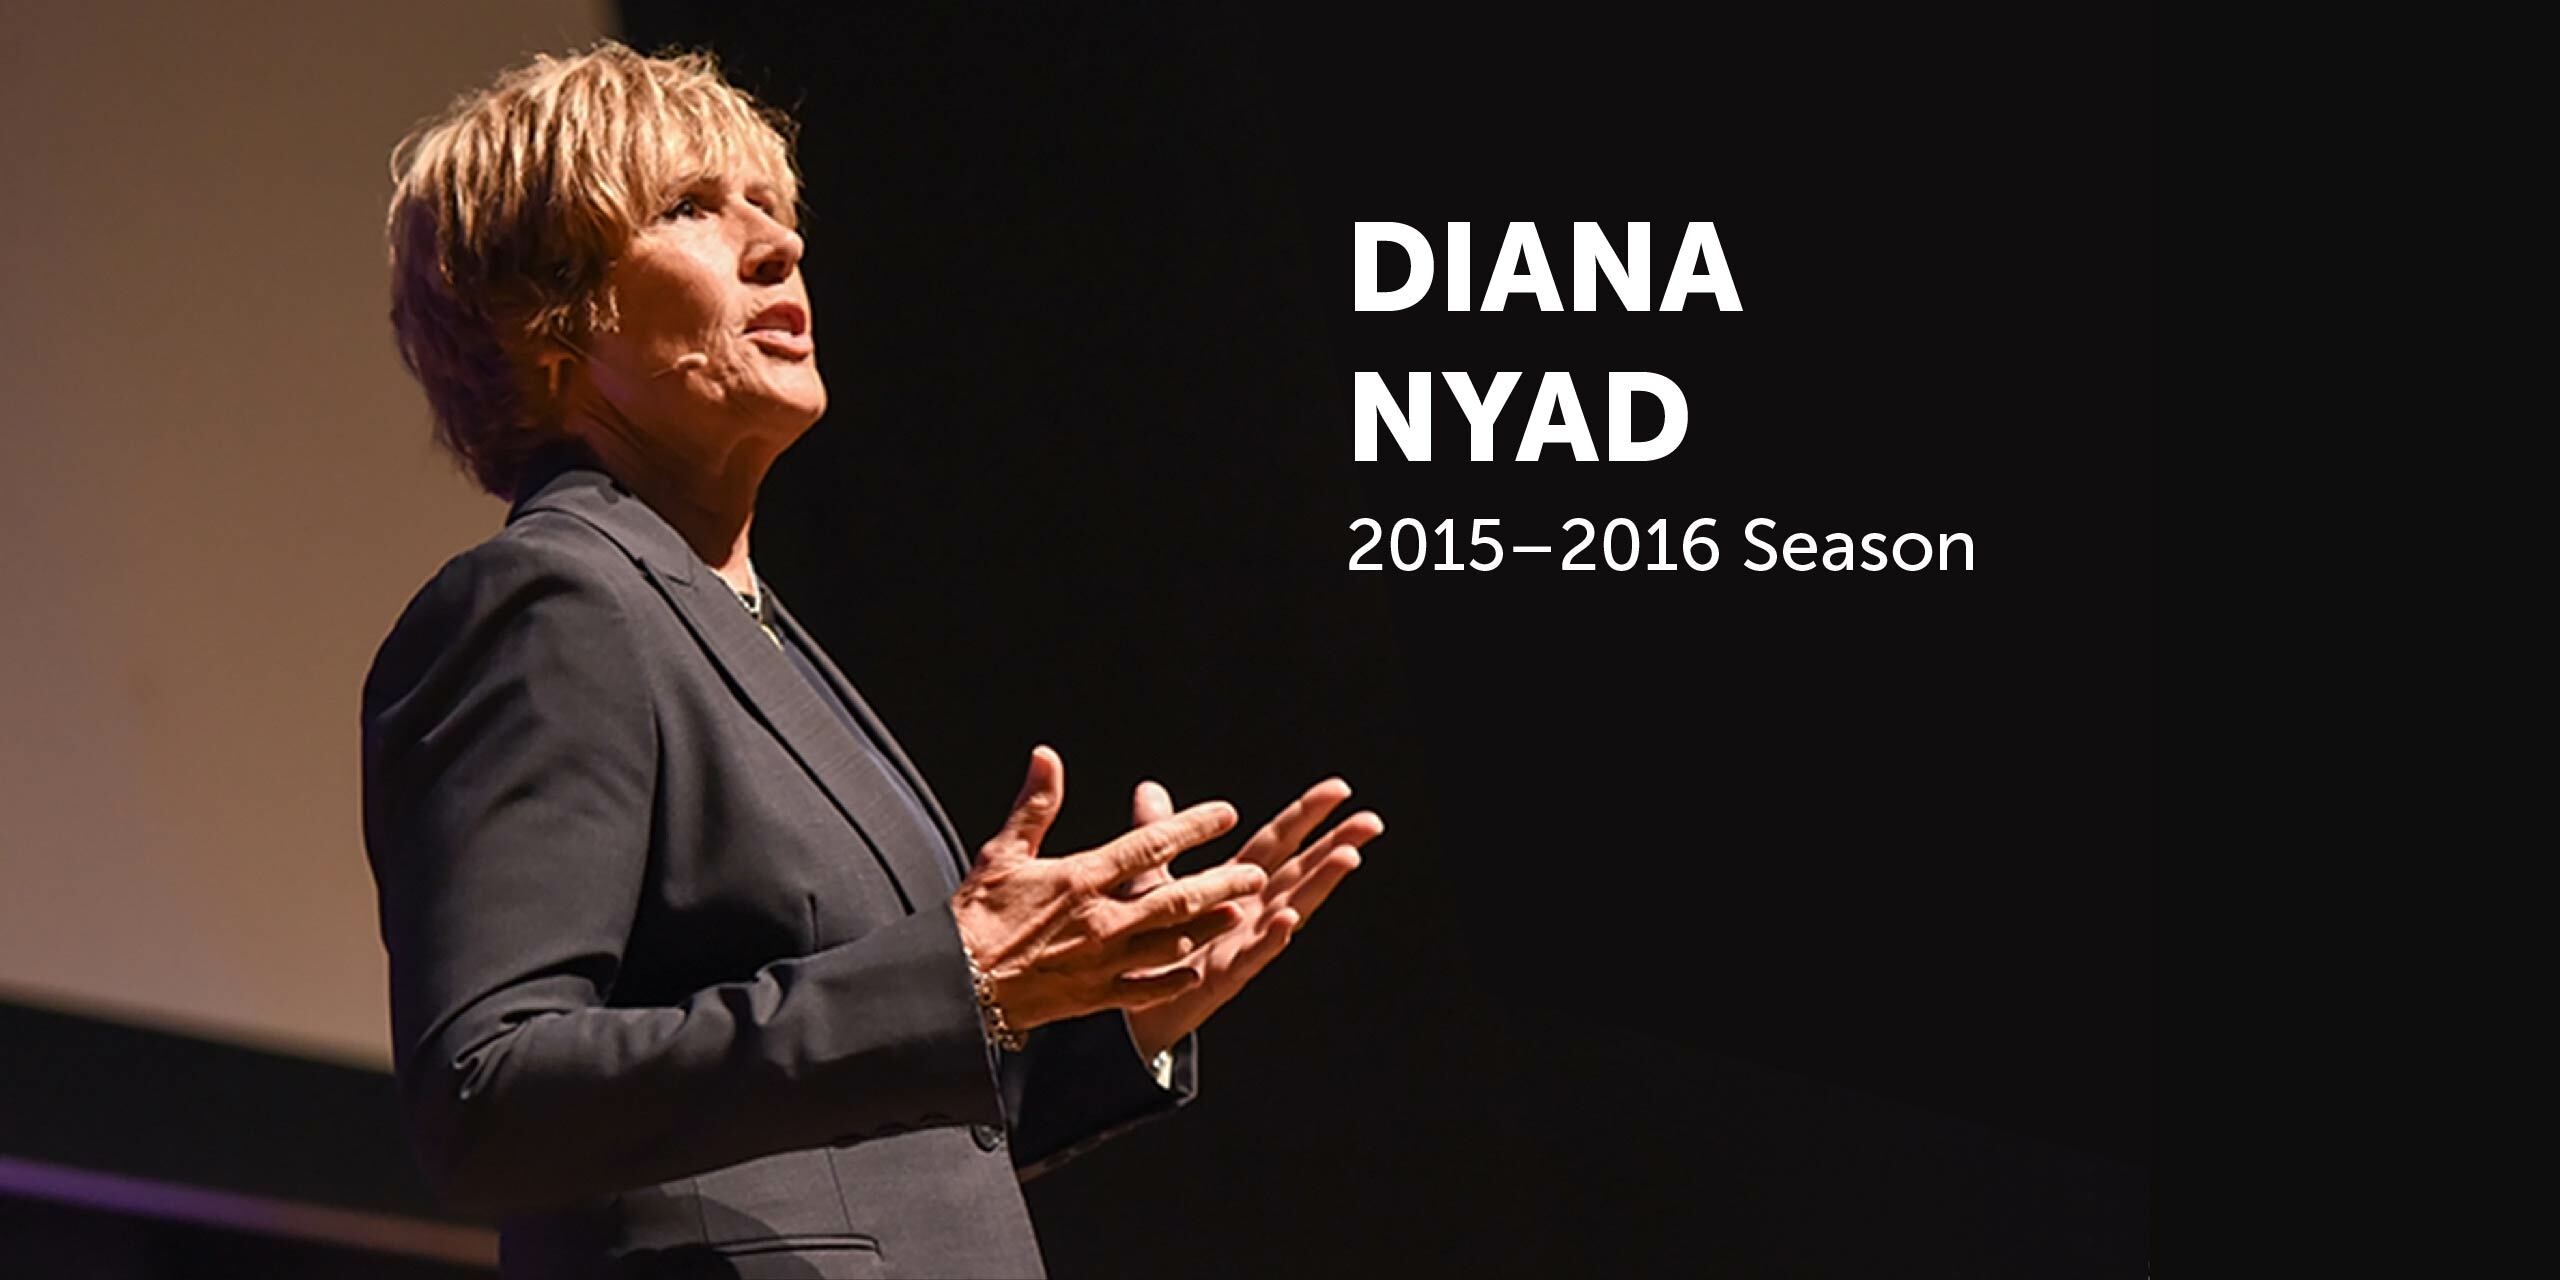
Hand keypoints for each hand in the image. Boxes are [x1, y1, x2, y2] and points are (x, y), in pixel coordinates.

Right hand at [951, 747, 1264, 1032]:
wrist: (953, 986)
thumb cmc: (976, 917)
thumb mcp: (1002, 853)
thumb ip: (1034, 805)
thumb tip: (1046, 756)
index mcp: (1081, 879)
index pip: (1149, 845)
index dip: (1192, 827)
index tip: (1225, 814)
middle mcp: (1101, 920)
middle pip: (1177, 898)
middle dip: (1222, 882)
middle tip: (1256, 872)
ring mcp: (1102, 962)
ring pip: (1171, 942)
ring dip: (1209, 927)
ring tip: (1239, 912)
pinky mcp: (1095, 996)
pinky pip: (1146, 989)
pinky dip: (1173, 978)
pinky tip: (1194, 968)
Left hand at [1121, 776, 1378, 1058]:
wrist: (1124, 1002)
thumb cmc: (1144, 939)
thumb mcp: (1150, 878)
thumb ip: (1157, 834)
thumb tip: (1151, 789)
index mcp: (1235, 884)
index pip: (1277, 842)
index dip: (1306, 815)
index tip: (1340, 789)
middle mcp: (1249, 911)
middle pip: (1298, 871)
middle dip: (1335, 845)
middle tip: (1371, 822)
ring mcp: (1243, 942)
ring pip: (1290, 908)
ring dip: (1320, 883)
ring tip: (1349, 857)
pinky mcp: (1226, 975)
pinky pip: (1253, 954)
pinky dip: (1273, 936)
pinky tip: (1289, 917)